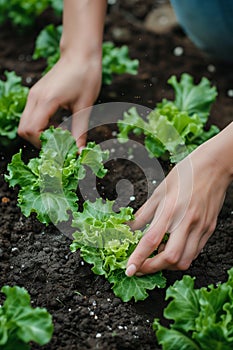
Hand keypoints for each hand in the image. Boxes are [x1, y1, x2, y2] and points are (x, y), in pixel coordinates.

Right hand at [18, 52, 101, 148]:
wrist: (81, 53)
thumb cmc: (86, 76)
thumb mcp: (85, 106)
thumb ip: (80, 131)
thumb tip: (79, 151)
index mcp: (46, 100)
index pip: (32, 131)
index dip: (44, 143)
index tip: (61, 146)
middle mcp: (35, 98)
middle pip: (23, 130)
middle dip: (39, 141)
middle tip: (58, 143)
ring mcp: (33, 95)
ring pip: (24, 124)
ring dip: (39, 134)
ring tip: (59, 134)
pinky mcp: (36, 95)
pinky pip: (30, 117)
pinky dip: (39, 126)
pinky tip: (56, 125)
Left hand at [126, 129, 232, 275]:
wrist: (214, 167)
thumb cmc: (185, 175)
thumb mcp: (160, 191)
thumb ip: (144, 213)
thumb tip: (130, 228)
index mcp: (171, 208)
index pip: (152, 240)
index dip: (139, 258)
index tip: (128, 269)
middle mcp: (187, 221)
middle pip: (170, 257)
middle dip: (152, 268)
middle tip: (140, 266)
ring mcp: (201, 227)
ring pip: (185, 260)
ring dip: (168, 265)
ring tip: (156, 259)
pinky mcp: (209, 229)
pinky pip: (195, 252)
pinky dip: (181, 257)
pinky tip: (172, 249)